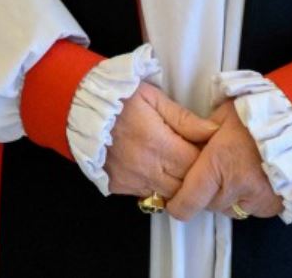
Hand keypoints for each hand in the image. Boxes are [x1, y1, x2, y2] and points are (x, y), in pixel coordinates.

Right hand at [102, 82, 218, 200]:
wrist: (77, 105)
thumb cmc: (117, 96)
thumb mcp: (153, 98)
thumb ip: (185, 119)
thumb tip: (214, 132)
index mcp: (158, 143)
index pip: (197, 165)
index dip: (208, 160)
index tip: (210, 151)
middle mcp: (146, 168)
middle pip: (186, 186)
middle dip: (197, 176)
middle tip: (198, 161)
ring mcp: (131, 181)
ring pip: (168, 195)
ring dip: (178, 184)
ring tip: (178, 165)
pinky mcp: (118, 186)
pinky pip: (147, 195)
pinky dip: (157, 186)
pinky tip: (156, 170)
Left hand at [165, 101, 283, 220]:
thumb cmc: (254, 113)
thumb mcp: (218, 118)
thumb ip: (198, 138)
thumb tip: (183, 151)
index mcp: (218, 164)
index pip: (188, 202)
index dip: (177, 205)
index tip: (173, 202)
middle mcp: (237, 187)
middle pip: (209, 204)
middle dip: (206, 192)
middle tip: (214, 172)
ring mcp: (257, 199)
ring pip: (229, 209)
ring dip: (227, 197)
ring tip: (235, 172)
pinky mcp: (273, 206)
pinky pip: (250, 210)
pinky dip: (247, 200)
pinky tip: (251, 179)